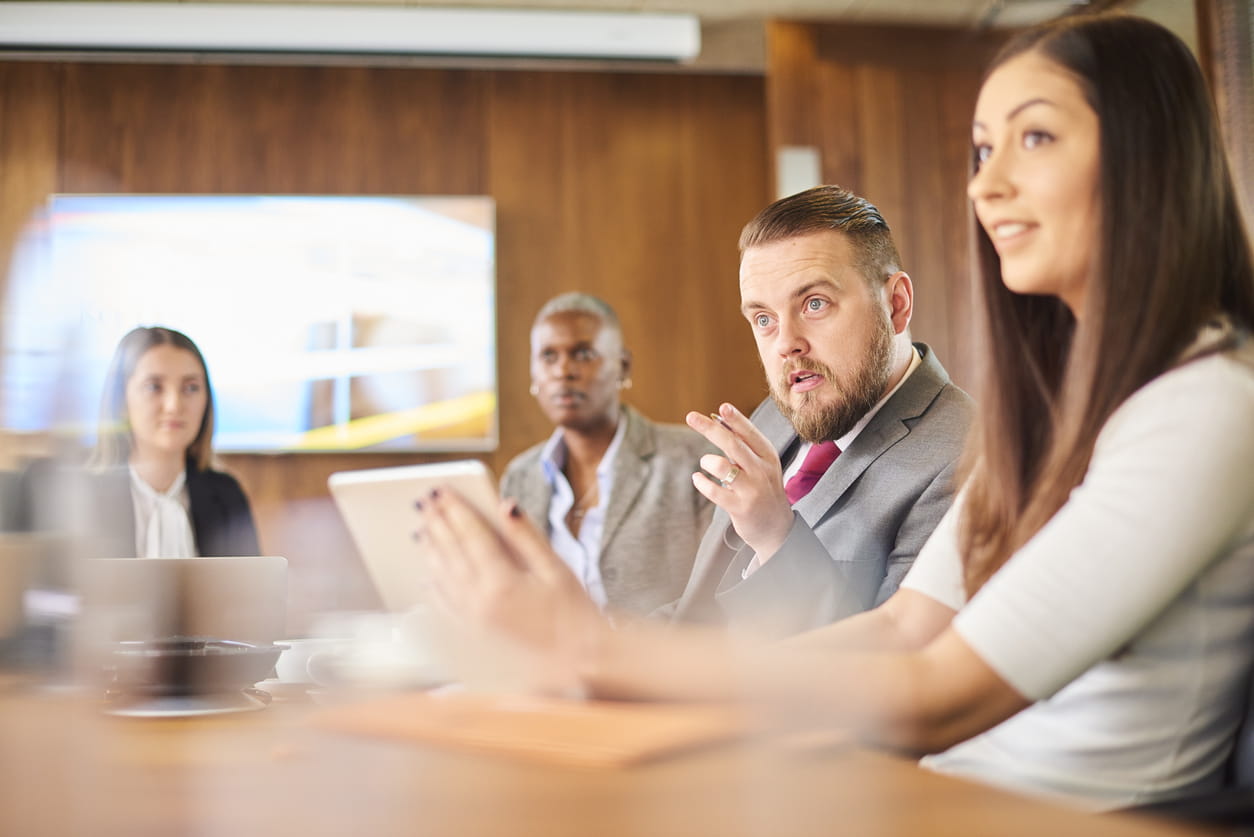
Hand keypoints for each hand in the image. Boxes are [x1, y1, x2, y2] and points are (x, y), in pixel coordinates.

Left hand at [417, 488, 605, 695]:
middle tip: (424, 501)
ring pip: (441, 577)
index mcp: (502, 582)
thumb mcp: (555, 568)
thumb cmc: (573, 612)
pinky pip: (444, 604)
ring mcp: (473, 620)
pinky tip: (428, 573)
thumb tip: (505, 506)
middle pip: (450, 553)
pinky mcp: (473, 634)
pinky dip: (433, 585)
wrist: (578, 658)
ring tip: (422, 528)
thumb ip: (526, 536)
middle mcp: (480, 602)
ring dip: (431, 550)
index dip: (454, 509)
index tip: (441, 490)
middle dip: (437, 523)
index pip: (470, 535)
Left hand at [685, 403, 794, 562]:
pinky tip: (698, 479)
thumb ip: (742, 445)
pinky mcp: (740, 507)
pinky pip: (714, 490)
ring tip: (705, 464)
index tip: (722, 407)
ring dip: (707, 461)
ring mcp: (751, 489)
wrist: (777, 528)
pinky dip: (701, 482)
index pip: (750, 433)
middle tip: (690, 416)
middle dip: (710, 428)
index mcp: (768, 456)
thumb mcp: (760, 464)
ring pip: (721, 466)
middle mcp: (761, 470)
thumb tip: (719, 419)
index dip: (736, 419)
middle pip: (732, 444)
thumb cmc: (763, 489)